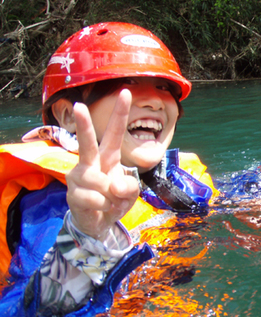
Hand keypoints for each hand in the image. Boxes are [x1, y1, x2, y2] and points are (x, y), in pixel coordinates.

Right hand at [65, 89, 139, 240]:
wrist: (99, 224)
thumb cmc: (115, 200)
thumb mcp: (131, 193)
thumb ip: (130, 186)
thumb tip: (114, 184)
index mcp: (109, 156)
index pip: (115, 133)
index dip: (120, 113)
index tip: (125, 92)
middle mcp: (91, 163)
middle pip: (88, 142)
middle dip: (83, 125)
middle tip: (80, 106)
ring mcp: (79, 177)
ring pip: (100, 182)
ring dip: (111, 196)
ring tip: (109, 201)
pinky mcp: (72, 194)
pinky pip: (96, 199)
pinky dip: (105, 207)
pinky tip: (100, 208)